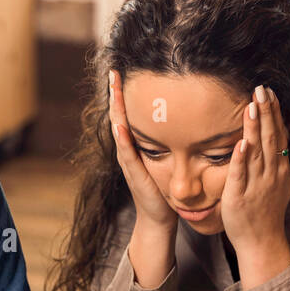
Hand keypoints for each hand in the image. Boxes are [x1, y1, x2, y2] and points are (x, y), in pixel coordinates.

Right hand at [108, 69, 176, 230]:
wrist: (158, 218)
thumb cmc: (162, 190)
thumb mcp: (162, 159)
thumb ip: (163, 141)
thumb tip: (176, 119)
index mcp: (134, 145)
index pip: (126, 114)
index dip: (123, 94)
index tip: (122, 71)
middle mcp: (127, 151)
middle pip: (117, 116)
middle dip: (115, 94)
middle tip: (113, 71)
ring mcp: (128, 162)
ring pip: (119, 130)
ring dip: (116, 110)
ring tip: (114, 90)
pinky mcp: (135, 174)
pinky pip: (127, 153)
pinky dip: (122, 139)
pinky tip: (121, 125)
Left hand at [221, 85, 289, 276]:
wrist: (261, 243)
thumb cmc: (266, 213)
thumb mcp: (280, 185)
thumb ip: (282, 162)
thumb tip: (288, 139)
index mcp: (281, 171)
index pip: (280, 137)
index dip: (276, 115)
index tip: (271, 94)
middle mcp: (271, 175)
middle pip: (271, 139)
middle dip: (267, 113)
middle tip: (261, 90)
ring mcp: (256, 186)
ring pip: (257, 152)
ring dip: (255, 129)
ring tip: (252, 106)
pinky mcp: (239, 197)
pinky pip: (240, 174)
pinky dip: (241, 158)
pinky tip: (241, 142)